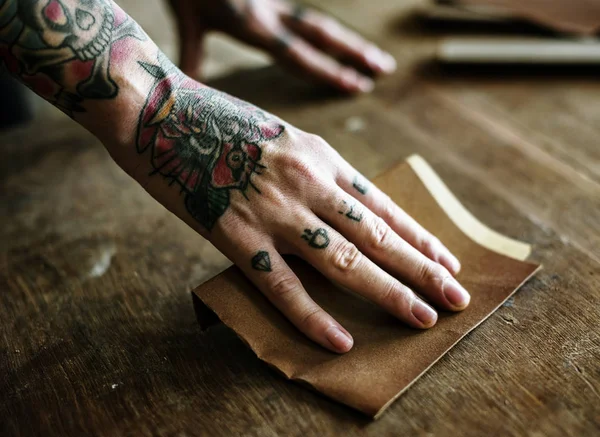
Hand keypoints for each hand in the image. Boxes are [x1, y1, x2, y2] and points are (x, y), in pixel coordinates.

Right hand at [133, 58, 469, 353]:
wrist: (160, 109)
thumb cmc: (221, 123)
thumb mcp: (283, 136)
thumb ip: (315, 172)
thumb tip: (342, 208)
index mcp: (320, 156)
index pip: (382, 205)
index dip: (419, 236)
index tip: (447, 260)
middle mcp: (307, 182)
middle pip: (376, 235)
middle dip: (422, 269)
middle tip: (457, 298)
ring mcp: (274, 211)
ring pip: (343, 261)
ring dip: (389, 292)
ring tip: (423, 318)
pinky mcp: (235, 235)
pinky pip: (282, 285)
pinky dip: (313, 317)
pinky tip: (341, 340)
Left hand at [167, 0, 395, 92]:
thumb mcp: (187, 19)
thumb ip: (192, 52)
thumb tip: (191, 84)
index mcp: (253, 25)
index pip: (299, 54)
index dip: (329, 72)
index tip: (357, 86)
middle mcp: (271, 12)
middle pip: (321, 34)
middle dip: (354, 53)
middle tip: (384, 68)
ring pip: (318, 20)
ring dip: (348, 39)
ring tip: (375, 54)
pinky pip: (305, 8)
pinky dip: (324, 28)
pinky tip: (342, 36)